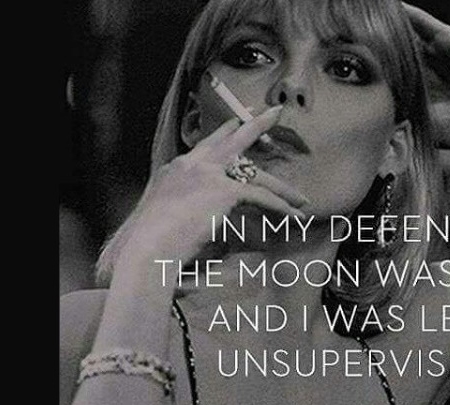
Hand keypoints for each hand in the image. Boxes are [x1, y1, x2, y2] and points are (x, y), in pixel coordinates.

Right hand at [111, 105, 308, 288]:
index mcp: (177, 170)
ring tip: (302, 199)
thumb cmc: (151, 242)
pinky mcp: (224, 191)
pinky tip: (294, 217)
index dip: (223, 134)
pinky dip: (280, 208)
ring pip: (255, 175)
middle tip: (273, 113)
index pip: (205, 146)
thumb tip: (200, 225)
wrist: (147, 246)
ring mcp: (209, 175)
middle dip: (255, 125)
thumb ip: (184, 212)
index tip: (235, 122)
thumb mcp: (165, 219)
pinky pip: (261, 197)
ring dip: (282, 190)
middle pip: (231, 141)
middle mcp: (193, 165)